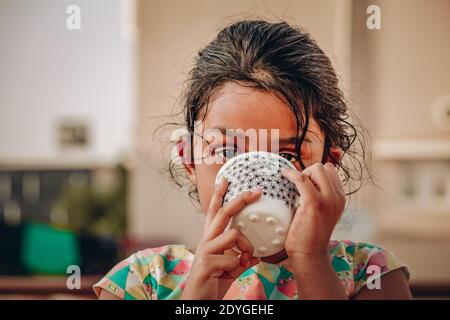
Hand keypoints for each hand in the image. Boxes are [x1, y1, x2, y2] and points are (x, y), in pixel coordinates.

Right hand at [180, 179, 260, 299]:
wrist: (198, 301)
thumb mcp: (231, 268)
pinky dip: (237, 268)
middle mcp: (206, 240)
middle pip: (223, 212)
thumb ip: (241, 258)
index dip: (219, 195)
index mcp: (210, 239)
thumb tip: (254, 256)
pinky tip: (228, 275)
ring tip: (242, 263)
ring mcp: (205, 250)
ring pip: (234, 234)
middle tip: (255, 191)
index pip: (213, 211)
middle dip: (240, 199)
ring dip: (245, 249)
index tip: (226, 180)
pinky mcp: (207, 263)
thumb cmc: (213, 283)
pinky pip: (233, 258)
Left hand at [281, 162, 345, 258]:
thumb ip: (318, 196)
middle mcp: (337, 197)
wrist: (309, 253)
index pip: (331, 171)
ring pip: (316, 169)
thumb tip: (302, 179)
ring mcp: (328, 199)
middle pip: (324, 167)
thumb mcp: (320, 212)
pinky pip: (301, 178)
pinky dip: (291, 174)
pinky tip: (283, 176)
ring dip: (302, 173)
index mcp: (340, 198)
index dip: (315, 173)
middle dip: (309, 171)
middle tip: (298, 186)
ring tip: (294, 187)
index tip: (303, 182)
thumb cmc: (309, 234)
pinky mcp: (314, 203)